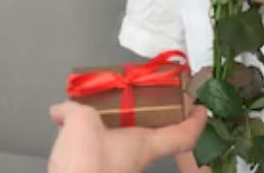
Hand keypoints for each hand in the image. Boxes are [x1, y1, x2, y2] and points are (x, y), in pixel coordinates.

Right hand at [47, 101, 208, 172]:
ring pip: (123, 141)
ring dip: (114, 123)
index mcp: (143, 145)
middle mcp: (134, 157)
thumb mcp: (81, 122)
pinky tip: (64, 126)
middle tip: (144, 97)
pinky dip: (84, 135)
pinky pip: (96, 149)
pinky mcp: (96, 170)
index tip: (200, 109)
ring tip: (95, 105)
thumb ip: (73, 110)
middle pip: (153, 135)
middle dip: (149, 115)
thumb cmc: (85, 168)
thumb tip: (63, 110)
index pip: (183, 136)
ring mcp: (116, 166)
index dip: (196, 121)